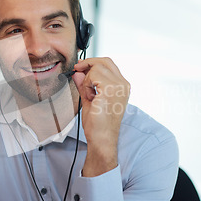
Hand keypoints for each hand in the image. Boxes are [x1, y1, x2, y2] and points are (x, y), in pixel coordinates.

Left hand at [72, 57, 129, 176]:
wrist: (101, 138)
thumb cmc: (98, 125)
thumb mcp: (89, 99)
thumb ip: (85, 85)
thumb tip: (78, 73)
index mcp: (122, 86)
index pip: (109, 64)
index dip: (93, 63)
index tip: (80, 67)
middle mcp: (123, 84)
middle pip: (105, 61)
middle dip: (88, 63)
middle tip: (76, 69)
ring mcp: (119, 86)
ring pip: (97, 67)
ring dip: (87, 79)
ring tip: (88, 95)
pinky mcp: (111, 89)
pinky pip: (93, 75)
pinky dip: (87, 84)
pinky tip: (89, 97)